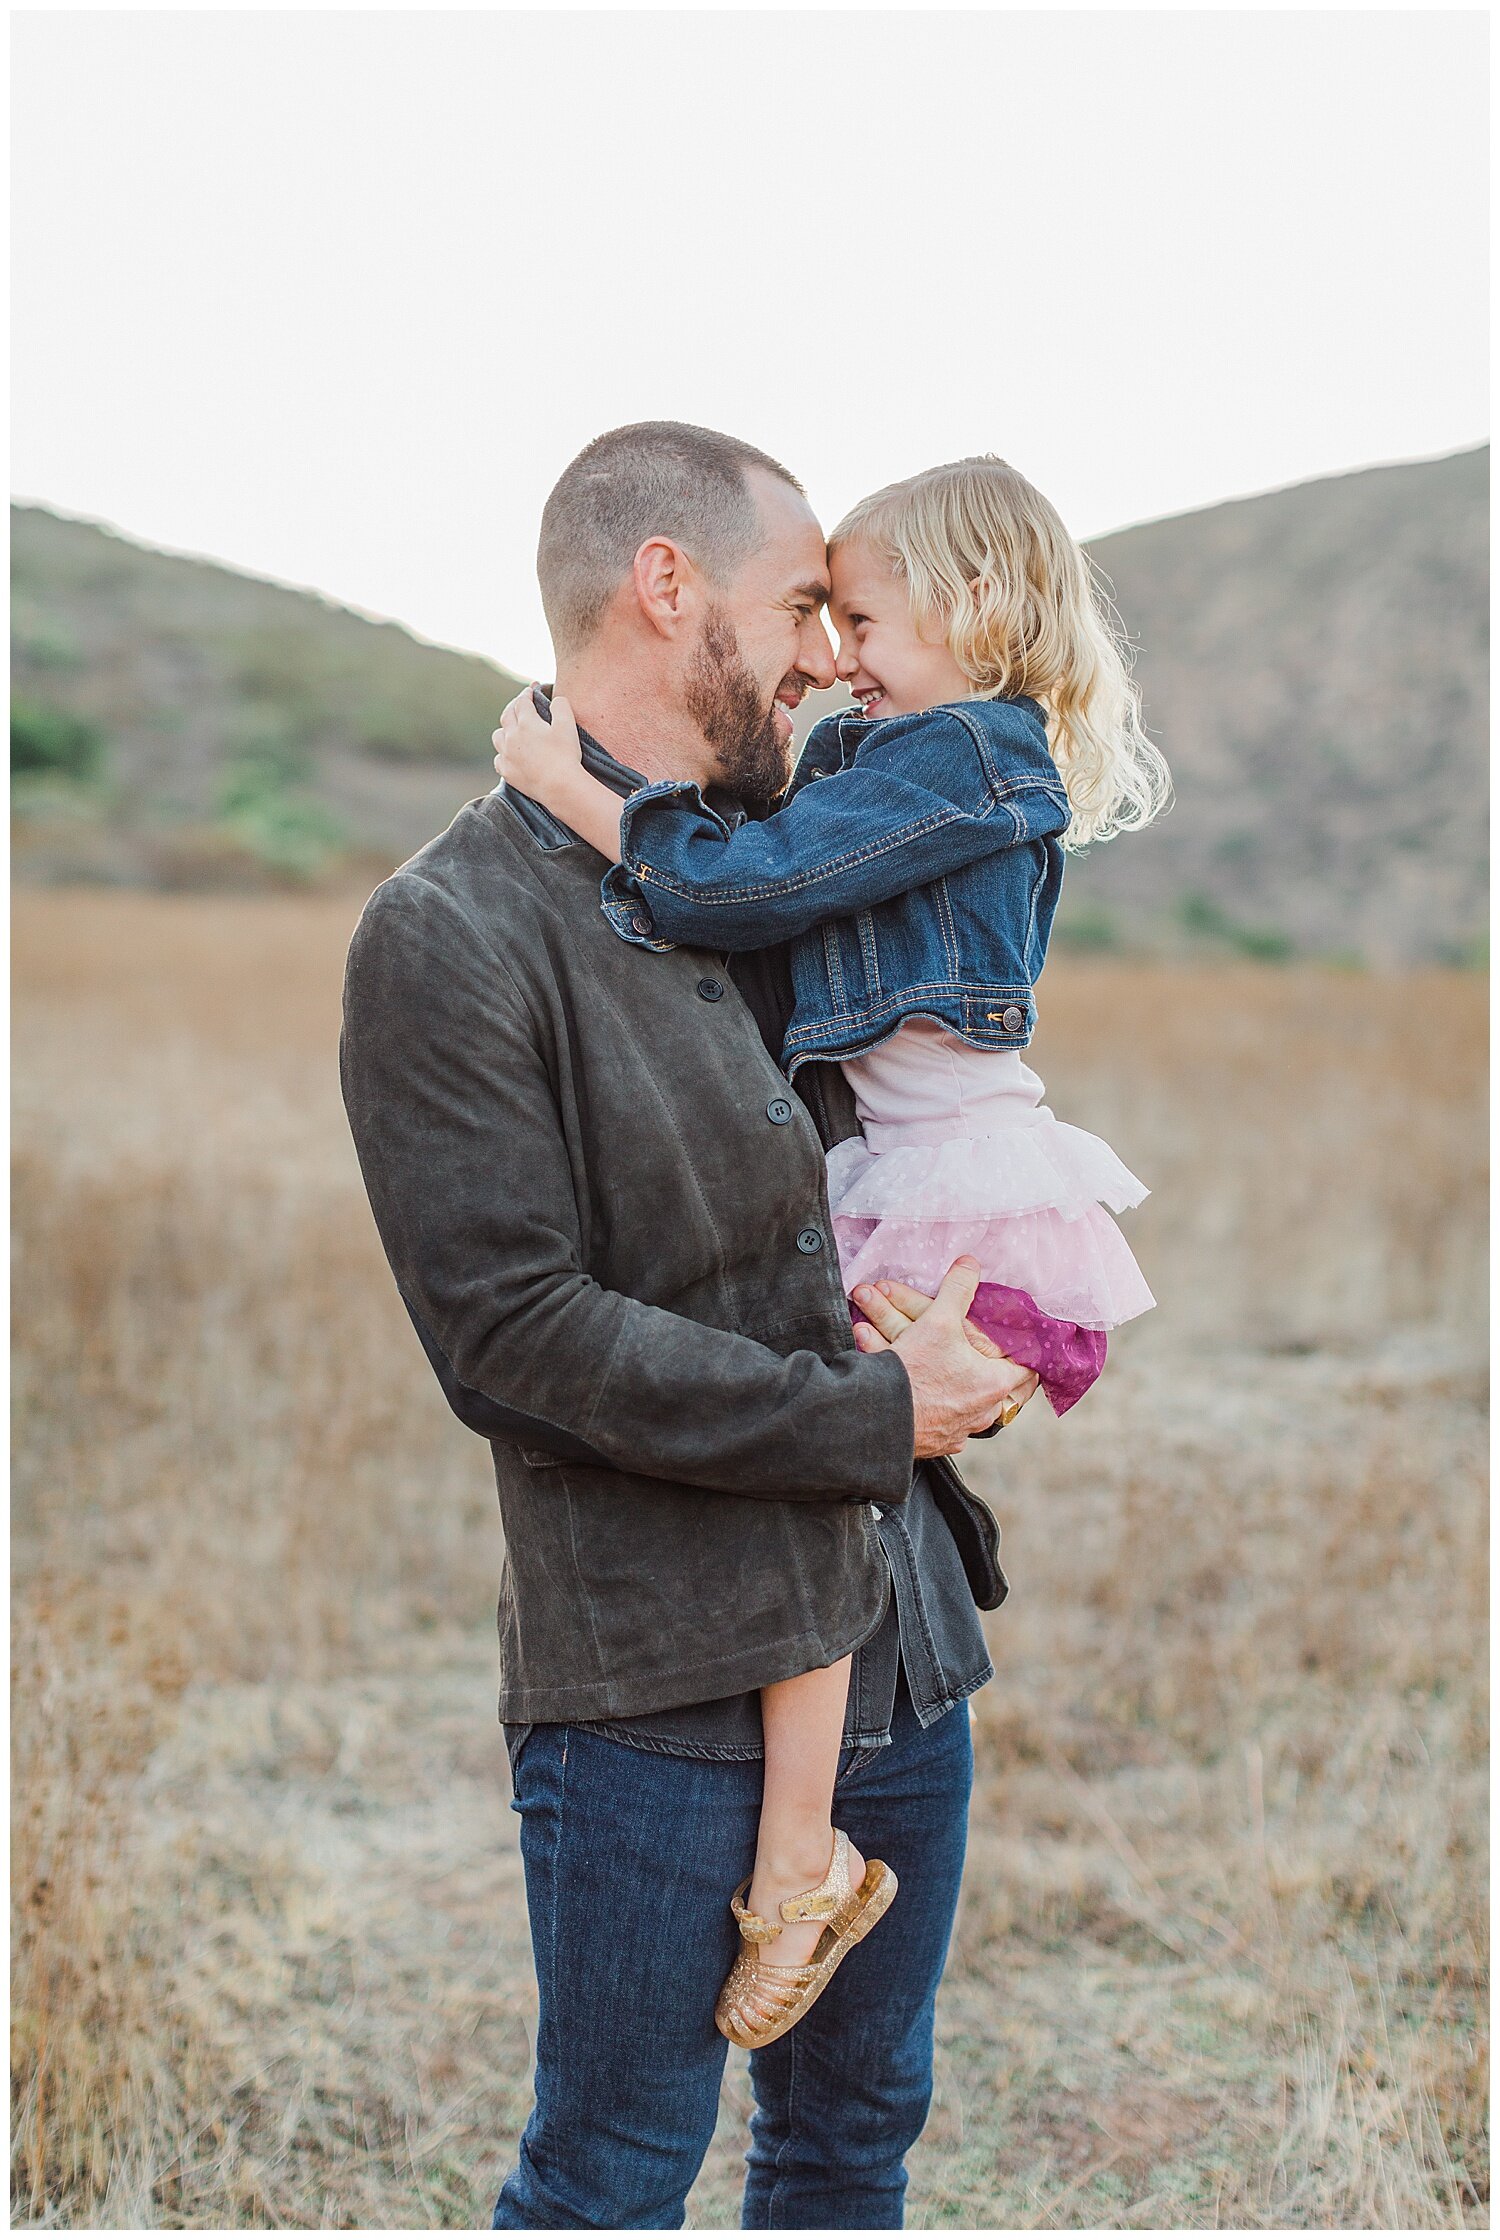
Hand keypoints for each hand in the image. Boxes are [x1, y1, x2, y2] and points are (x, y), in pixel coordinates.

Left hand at [493, 686, 582, 805]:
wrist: (559, 787)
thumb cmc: (566, 755)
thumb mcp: (568, 725)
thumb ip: (561, 706)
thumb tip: (555, 700)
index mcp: (526, 723)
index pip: (522, 702)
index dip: (527, 693)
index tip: (532, 689)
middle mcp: (512, 737)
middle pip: (507, 715)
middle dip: (514, 707)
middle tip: (521, 704)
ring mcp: (507, 755)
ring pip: (498, 736)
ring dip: (505, 730)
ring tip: (512, 730)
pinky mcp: (507, 772)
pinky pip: (499, 759)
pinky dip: (503, 753)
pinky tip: (510, 754)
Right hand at [852, 1258, 1038, 1454]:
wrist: (877, 1416)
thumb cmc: (914, 1372)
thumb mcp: (938, 1321)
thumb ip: (957, 1290)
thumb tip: (969, 1264)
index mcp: (994, 1383)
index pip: (1028, 1370)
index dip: (1026, 1354)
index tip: (1023, 1345)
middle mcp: (984, 1412)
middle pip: (1003, 1392)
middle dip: (994, 1372)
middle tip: (991, 1359)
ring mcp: (961, 1431)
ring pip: (975, 1409)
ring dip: (967, 1390)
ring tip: (957, 1375)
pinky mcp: (938, 1442)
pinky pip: (949, 1424)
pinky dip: (943, 1409)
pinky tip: (931, 1397)